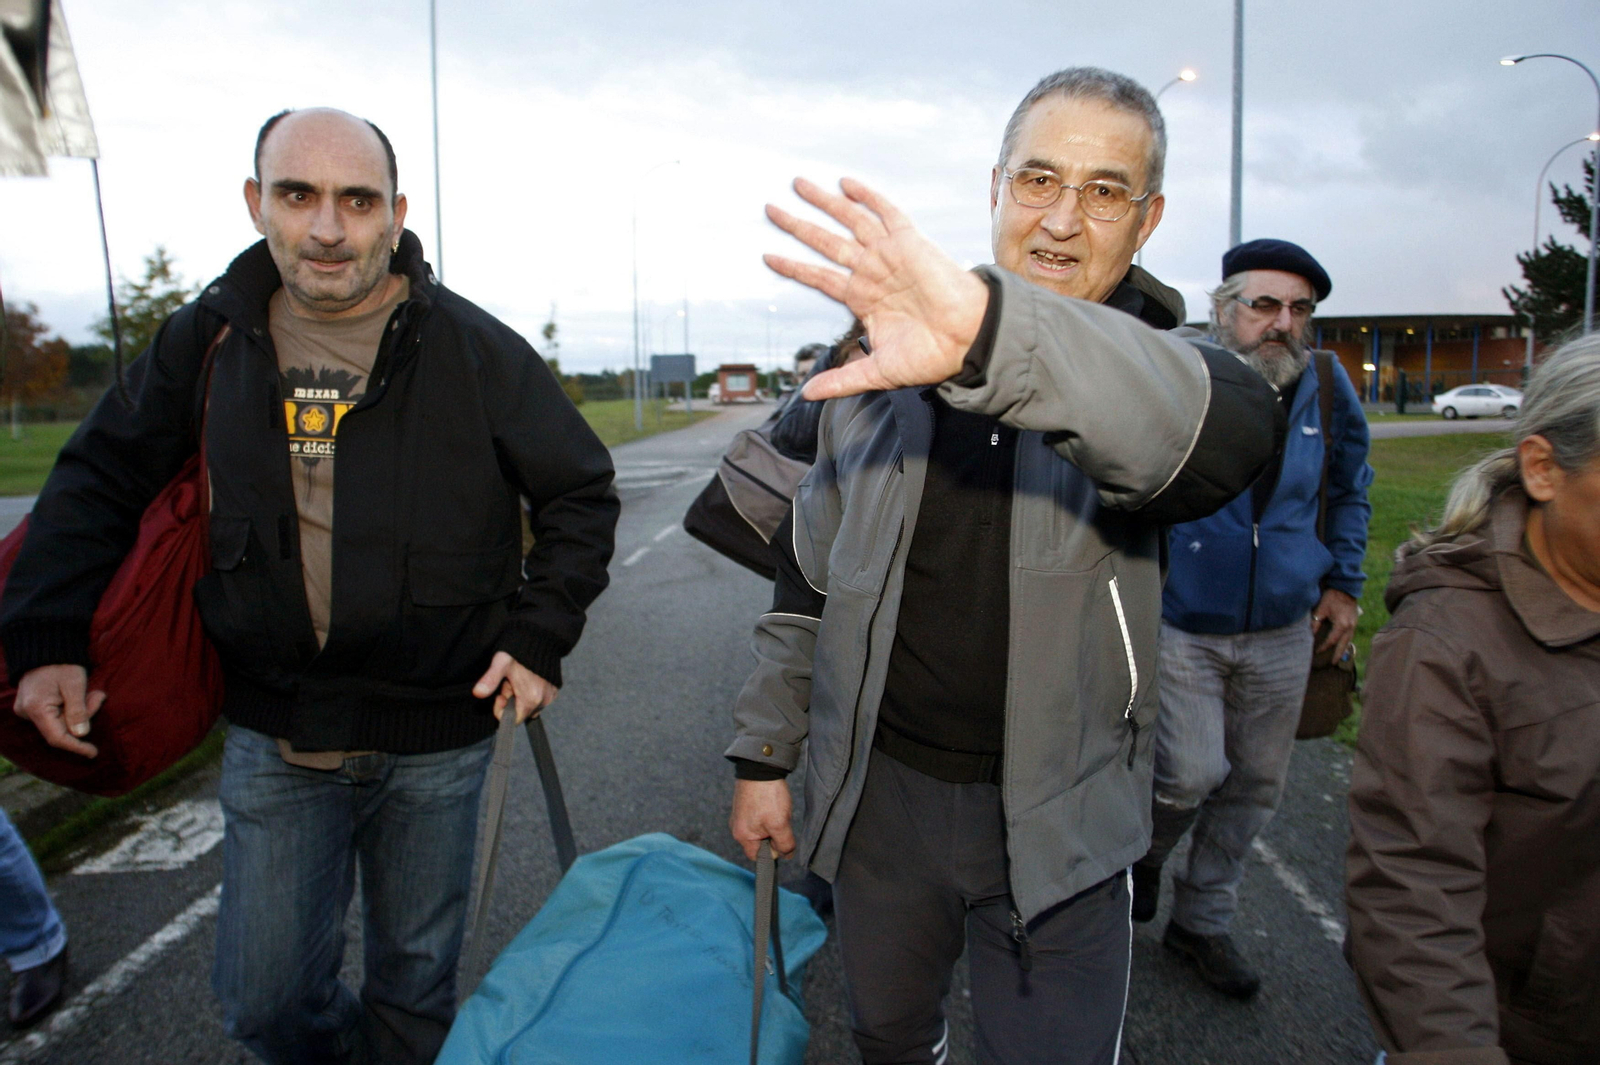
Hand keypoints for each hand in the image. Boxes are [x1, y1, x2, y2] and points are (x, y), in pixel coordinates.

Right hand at [15, 664, 103, 757]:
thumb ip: (78, 710)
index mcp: (36, 708)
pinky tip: (82, 695)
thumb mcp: (74, 684)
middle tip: (99, 697)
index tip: (93, 753)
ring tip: (94, 693)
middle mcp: (27, 712)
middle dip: (84, 718)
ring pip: (59, 722)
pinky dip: (72, 708)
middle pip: (60, 729)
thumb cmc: (61, 663)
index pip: (57, 737)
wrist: (45, 647)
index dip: (76, 746)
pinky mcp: (32, 706)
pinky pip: (55, 715)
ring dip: (80, 711)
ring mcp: (27, 710)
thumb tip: (82, 734)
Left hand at [472, 651, 557, 723]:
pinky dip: (530, 693)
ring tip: (517, 679)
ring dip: (520, 697)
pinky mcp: (554, 691)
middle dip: (510, 701)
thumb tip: (478, 693)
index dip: (501, 710)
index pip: (513, 720)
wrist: (541, 638)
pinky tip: (527, 678)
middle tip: (508, 682)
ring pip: (529, 706)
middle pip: (520, 713)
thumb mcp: (501, 663)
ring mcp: (550, 696)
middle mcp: (543, 700)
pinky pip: (539, 700)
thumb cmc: (520, 650)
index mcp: (531, 698)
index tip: (499, 694)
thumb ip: (490, 679)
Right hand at [730, 777, 794, 860]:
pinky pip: (758, 817)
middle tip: (780, 820)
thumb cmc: (767, 795)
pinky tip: (772, 802)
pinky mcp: (744, 805)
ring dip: (772, 823)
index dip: (773, 851)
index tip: (781, 838)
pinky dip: (768, 813)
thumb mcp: (780, 823)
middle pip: (760, 842)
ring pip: (761, 829)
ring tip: (776, 809)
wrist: (760, 766)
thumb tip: (786, 855)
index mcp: (742, 836)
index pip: (758, 856)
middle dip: (773, 835)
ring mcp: (740, 815)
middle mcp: (737, 827)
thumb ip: (784, 843)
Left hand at [763, 177, 989, 400]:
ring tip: (797, 184)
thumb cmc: (930, 357)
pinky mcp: (910, 242)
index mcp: (862, 298)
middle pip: (825, 243)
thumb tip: (806, 395)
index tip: (768, 257)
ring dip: (824, 202)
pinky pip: (886, 213)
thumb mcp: (877, 372)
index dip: (793, 267)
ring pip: (849, 221)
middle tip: (770, 209)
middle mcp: (871, 272)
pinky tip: (845, 183)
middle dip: (798, 226)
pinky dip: (867, 197)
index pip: (819, 278)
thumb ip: (842, 380)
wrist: (967, 340)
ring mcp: (889, 255)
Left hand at [1311, 589, 1358, 660]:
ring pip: (1349, 640)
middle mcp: (1350, 626)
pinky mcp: (1354, 621)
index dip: (1324, 647)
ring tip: (1338, 657)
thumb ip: (1316, 622)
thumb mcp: (1321, 609)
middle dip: (1338, 654)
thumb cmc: (1332, 597)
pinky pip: (1350, 635)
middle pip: (1344, 644)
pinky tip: (1342, 645)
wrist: (1345, 587)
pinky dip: (1346, 641)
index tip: (1316, 651)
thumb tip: (1310, 634)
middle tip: (1333, 663)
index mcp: (1342, 624)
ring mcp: (1354, 624)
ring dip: (1343, 649)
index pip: (1332, 641)